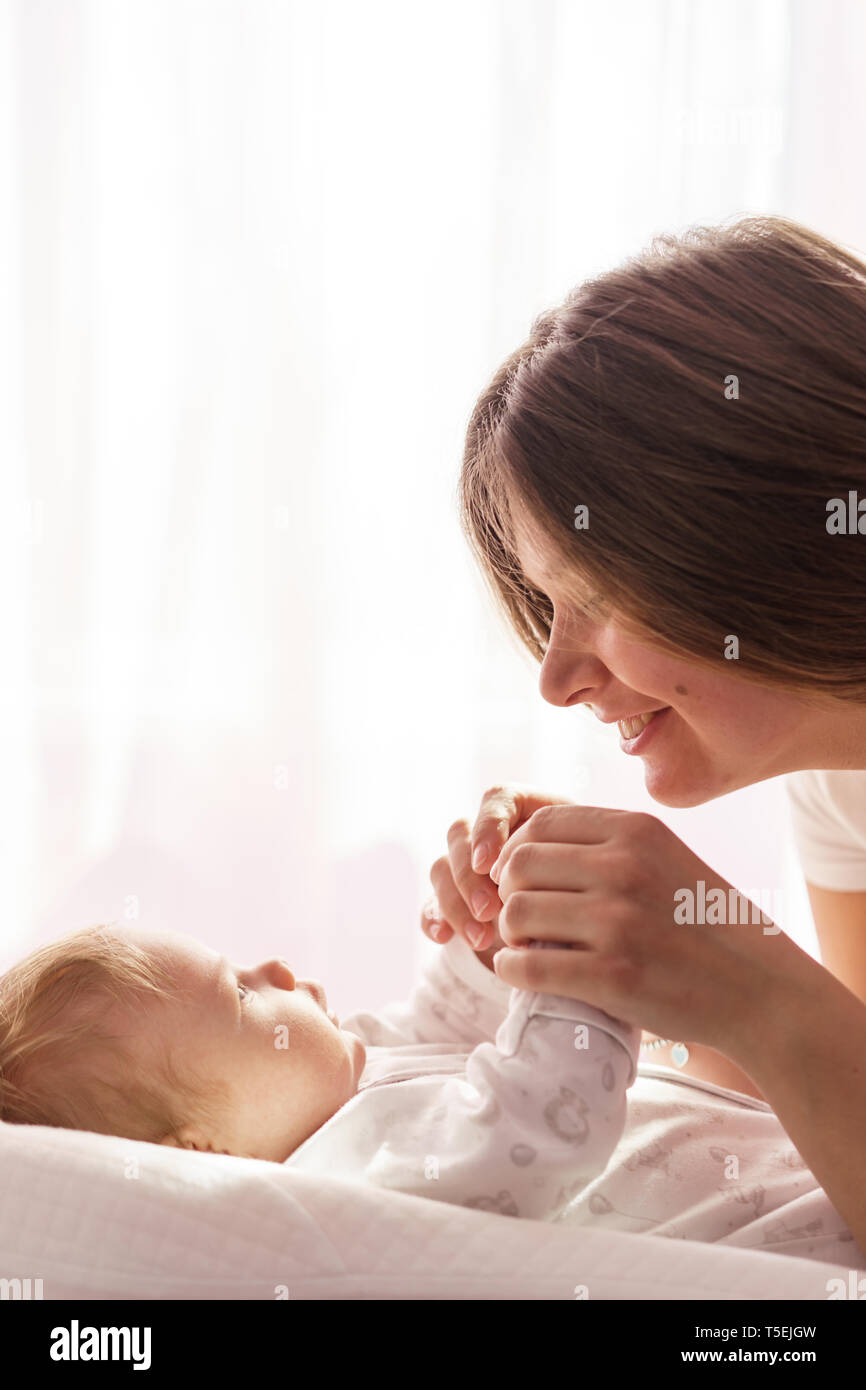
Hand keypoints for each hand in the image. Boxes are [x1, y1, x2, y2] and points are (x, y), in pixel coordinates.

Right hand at [420, 784, 576, 965]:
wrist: (585, 929)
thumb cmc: (596, 891)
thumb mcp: (588, 873)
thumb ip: (565, 867)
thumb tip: (540, 886)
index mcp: (528, 810)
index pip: (495, 799)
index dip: (487, 829)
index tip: (490, 865)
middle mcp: (491, 832)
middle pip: (460, 834)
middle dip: (469, 875)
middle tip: (489, 910)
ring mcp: (469, 866)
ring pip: (441, 867)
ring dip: (454, 902)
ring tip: (481, 938)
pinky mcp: (454, 900)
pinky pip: (430, 903)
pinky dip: (433, 918)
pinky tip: (444, 937)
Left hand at [486, 803, 805, 1053]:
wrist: (758, 988)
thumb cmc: (704, 923)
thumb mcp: (665, 858)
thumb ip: (608, 846)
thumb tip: (527, 848)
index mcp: (636, 832)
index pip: (541, 823)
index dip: (515, 851)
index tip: (518, 878)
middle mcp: (624, 868)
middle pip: (520, 865)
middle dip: (507, 892)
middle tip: (519, 917)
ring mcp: (618, 922)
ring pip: (517, 913)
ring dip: (509, 932)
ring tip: (524, 945)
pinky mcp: (612, 976)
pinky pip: (529, 965)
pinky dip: (512, 969)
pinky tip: (521, 972)